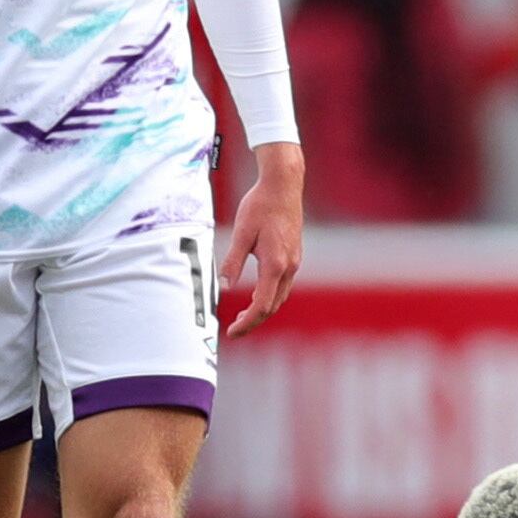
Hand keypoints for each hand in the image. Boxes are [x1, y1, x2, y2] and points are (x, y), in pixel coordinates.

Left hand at [220, 144, 304, 337]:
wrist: (284, 185)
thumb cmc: (260, 206)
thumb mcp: (241, 234)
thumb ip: (232, 263)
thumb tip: (223, 288)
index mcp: (275, 264)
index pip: (262, 305)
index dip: (247, 323)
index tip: (232, 332)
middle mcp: (289, 266)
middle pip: (273, 305)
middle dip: (254, 320)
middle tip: (233, 328)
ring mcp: (294, 261)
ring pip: (280, 296)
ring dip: (262, 309)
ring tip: (243, 314)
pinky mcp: (294, 254)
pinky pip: (283, 284)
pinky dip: (270, 296)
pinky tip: (256, 293)